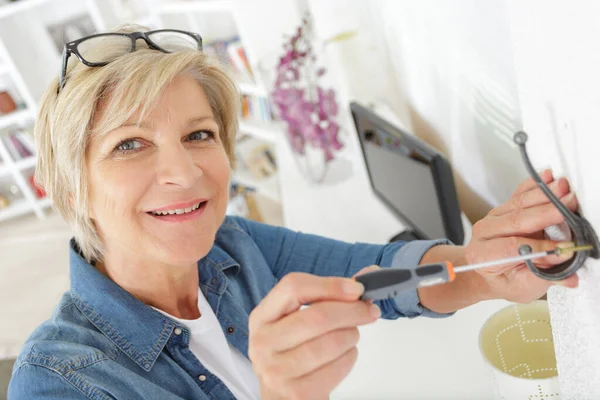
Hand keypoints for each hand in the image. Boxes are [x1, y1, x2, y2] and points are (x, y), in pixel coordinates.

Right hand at [248, 271, 379, 399]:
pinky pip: (336, 367)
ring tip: (351, 336)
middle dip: (352, 311)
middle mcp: (263, 342)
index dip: (329, 285)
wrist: (283, 397)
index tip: (356, 289)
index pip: (293, 287)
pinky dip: (349, 358)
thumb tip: (369, 274)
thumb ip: (330, 295)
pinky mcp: (296, 392)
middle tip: (369, 311)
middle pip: (316, 316)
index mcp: (262, 316)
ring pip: (330, 343)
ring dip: (351, 336)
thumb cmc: (295, 351)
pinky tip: (343, 356)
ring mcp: (276, 370)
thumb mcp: (298, 320)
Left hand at [465, 169, 579, 302]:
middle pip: (517, 219)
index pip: (511, 246)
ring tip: (565, 189)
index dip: (540, 246)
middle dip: (547, 212)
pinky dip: (536, 185)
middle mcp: (485, 231)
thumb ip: (544, 278)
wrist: (492, 271)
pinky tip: (550, 178)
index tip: (566, 248)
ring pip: (520, 203)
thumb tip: (569, 275)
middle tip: (570, 207)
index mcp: (483, 253)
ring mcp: (495, 216)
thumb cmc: (507, 280)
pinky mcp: (506, 206)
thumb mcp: (523, 287)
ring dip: (545, 195)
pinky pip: (521, 192)